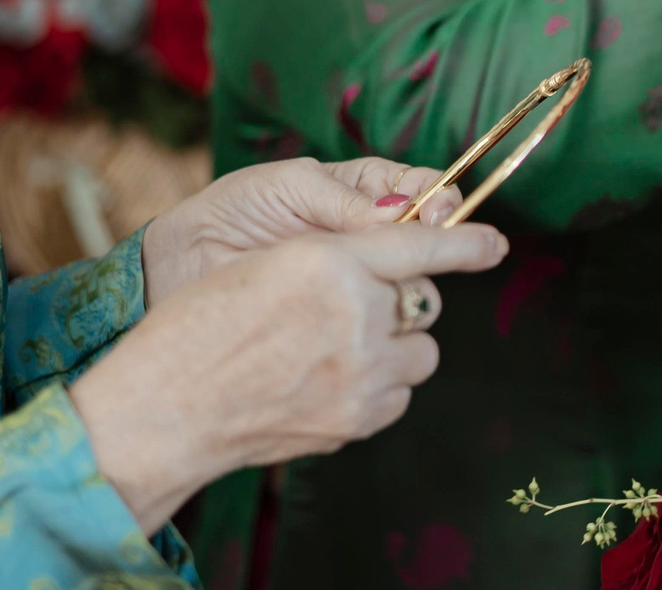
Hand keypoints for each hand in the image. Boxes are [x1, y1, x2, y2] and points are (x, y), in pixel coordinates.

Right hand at [72, 219, 508, 532]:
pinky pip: (399, 396)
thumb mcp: (269, 261)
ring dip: (394, 345)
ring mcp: (360, 374)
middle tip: (356, 303)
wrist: (166, 408)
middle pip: (423, 299)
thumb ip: (337, 255)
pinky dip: (378, 387)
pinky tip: (329, 381)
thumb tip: (393, 259)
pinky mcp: (354, 420)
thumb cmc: (200, 324)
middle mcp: (356, 316)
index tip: (495, 242)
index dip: (465, 241)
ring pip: (419, 352)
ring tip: (337, 346)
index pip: (421, 243)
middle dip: (402, 299)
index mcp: (330, 262)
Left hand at [141, 155, 461, 302]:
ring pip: (412, 291)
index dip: (442, 199)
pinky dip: (384, 329)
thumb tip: (405, 211)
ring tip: (384, 286)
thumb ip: (343, 198)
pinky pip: (381, 332)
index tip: (440, 211)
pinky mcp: (341, 327)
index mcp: (364, 192)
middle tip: (421, 247)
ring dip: (408, 288)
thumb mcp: (285, 187)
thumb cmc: (230, 212)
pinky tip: (368, 322)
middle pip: (430, 245)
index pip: (426, 191)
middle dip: (436, 245)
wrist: (179, 266)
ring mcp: (357, 286)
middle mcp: (369, 240)